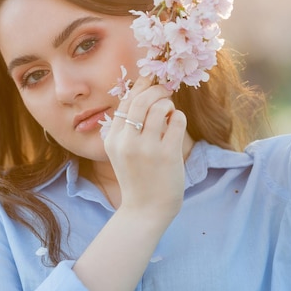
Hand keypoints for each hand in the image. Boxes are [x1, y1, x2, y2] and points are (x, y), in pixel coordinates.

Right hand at [104, 77, 186, 221]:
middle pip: (141, 99)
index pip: (126, 102)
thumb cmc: (138, 179)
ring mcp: (146, 148)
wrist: (145, 211)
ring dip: (168, 104)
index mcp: (112, 139)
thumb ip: (128, 128)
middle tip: (166, 89)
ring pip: (160, 107)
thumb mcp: (122, 152)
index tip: (150, 80)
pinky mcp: (167, 154)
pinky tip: (176, 125)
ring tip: (170, 112)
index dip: (140, 87)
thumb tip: (144, 95)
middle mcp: (126, 141)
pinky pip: (176, 121)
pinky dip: (178, 117)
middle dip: (156, 89)